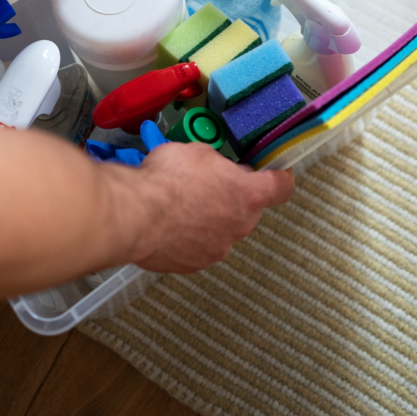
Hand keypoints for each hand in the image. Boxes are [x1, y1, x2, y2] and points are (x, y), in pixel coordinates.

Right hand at [122, 143, 294, 273]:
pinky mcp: (193, 264)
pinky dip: (188, 235)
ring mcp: (217, 249)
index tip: (278, 174)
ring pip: (222, 229)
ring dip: (208, 217)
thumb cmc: (166, 180)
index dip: (280, 178)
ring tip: (180, 203)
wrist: (134, 215)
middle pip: (247, 209)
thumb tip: (214, 168)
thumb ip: (216, 163)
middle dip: (231, 196)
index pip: (281, 188)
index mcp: (247, 195)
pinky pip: (198, 246)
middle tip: (208, 182)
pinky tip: (168, 222)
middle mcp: (239, 226)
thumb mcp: (197, 151)